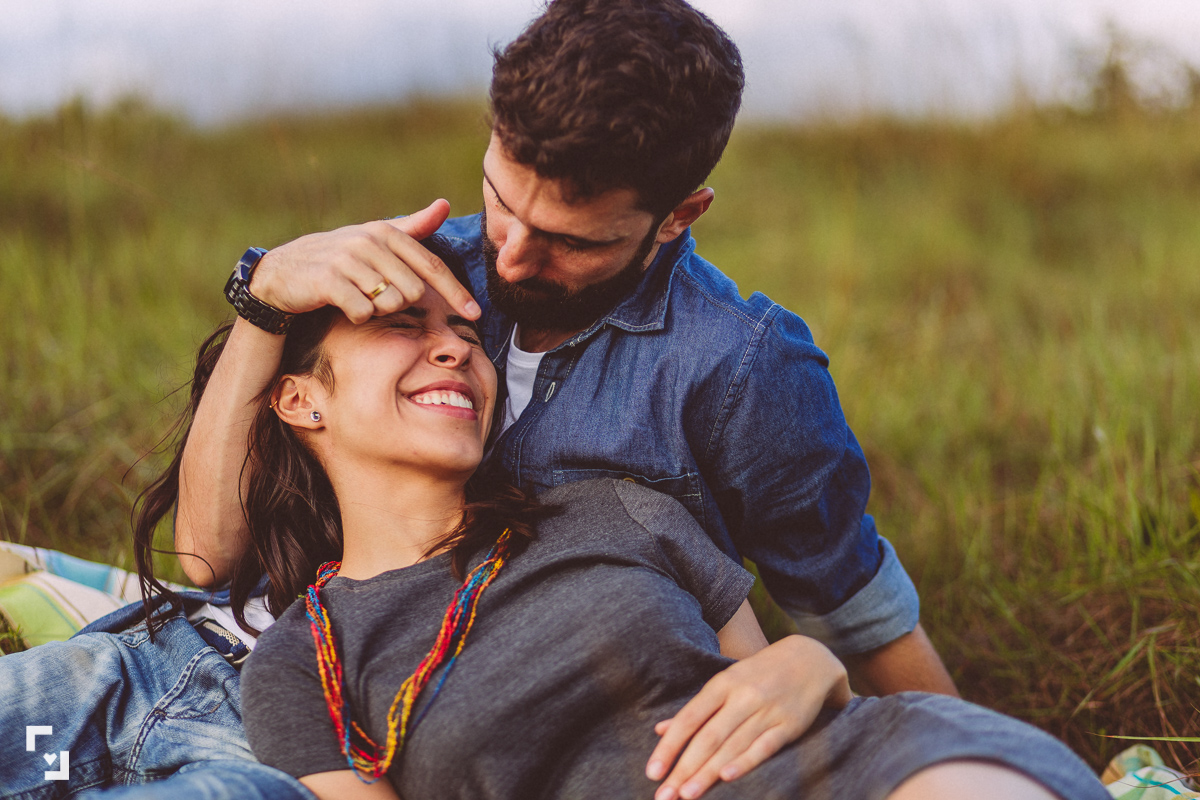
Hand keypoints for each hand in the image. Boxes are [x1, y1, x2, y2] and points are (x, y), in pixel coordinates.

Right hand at [249, 199, 479, 323]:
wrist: (284, 271)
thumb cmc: (338, 258)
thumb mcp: (375, 239)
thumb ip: (412, 226)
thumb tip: (444, 204)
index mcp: (386, 232)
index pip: (432, 267)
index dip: (457, 292)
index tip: (476, 312)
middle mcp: (369, 241)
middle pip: (413, 292)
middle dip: (399, 302)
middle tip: (374, 295)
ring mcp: (347, 260)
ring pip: (389, 303)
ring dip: (377, 309)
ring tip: (357, 297)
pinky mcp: (328, 280)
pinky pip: (363, 312)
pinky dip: (357, 316)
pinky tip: (343, 306)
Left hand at [645, 635, 851, 799]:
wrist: (810, 659)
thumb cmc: (759, 674)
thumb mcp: (726, 682)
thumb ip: (697, 709)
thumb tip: (661, 729)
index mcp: (722, 684)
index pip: (689, 719)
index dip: (670, 746)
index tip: (653, 771)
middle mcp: (742, 697)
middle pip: (708, 737)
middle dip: (684, 768)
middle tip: (664, 795)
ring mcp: (767, 710)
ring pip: (732, 745)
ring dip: (707, 772)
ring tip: (687, 795)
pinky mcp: (790, 724)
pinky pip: (764, 745)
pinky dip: (746, 761)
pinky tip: (727, 777)